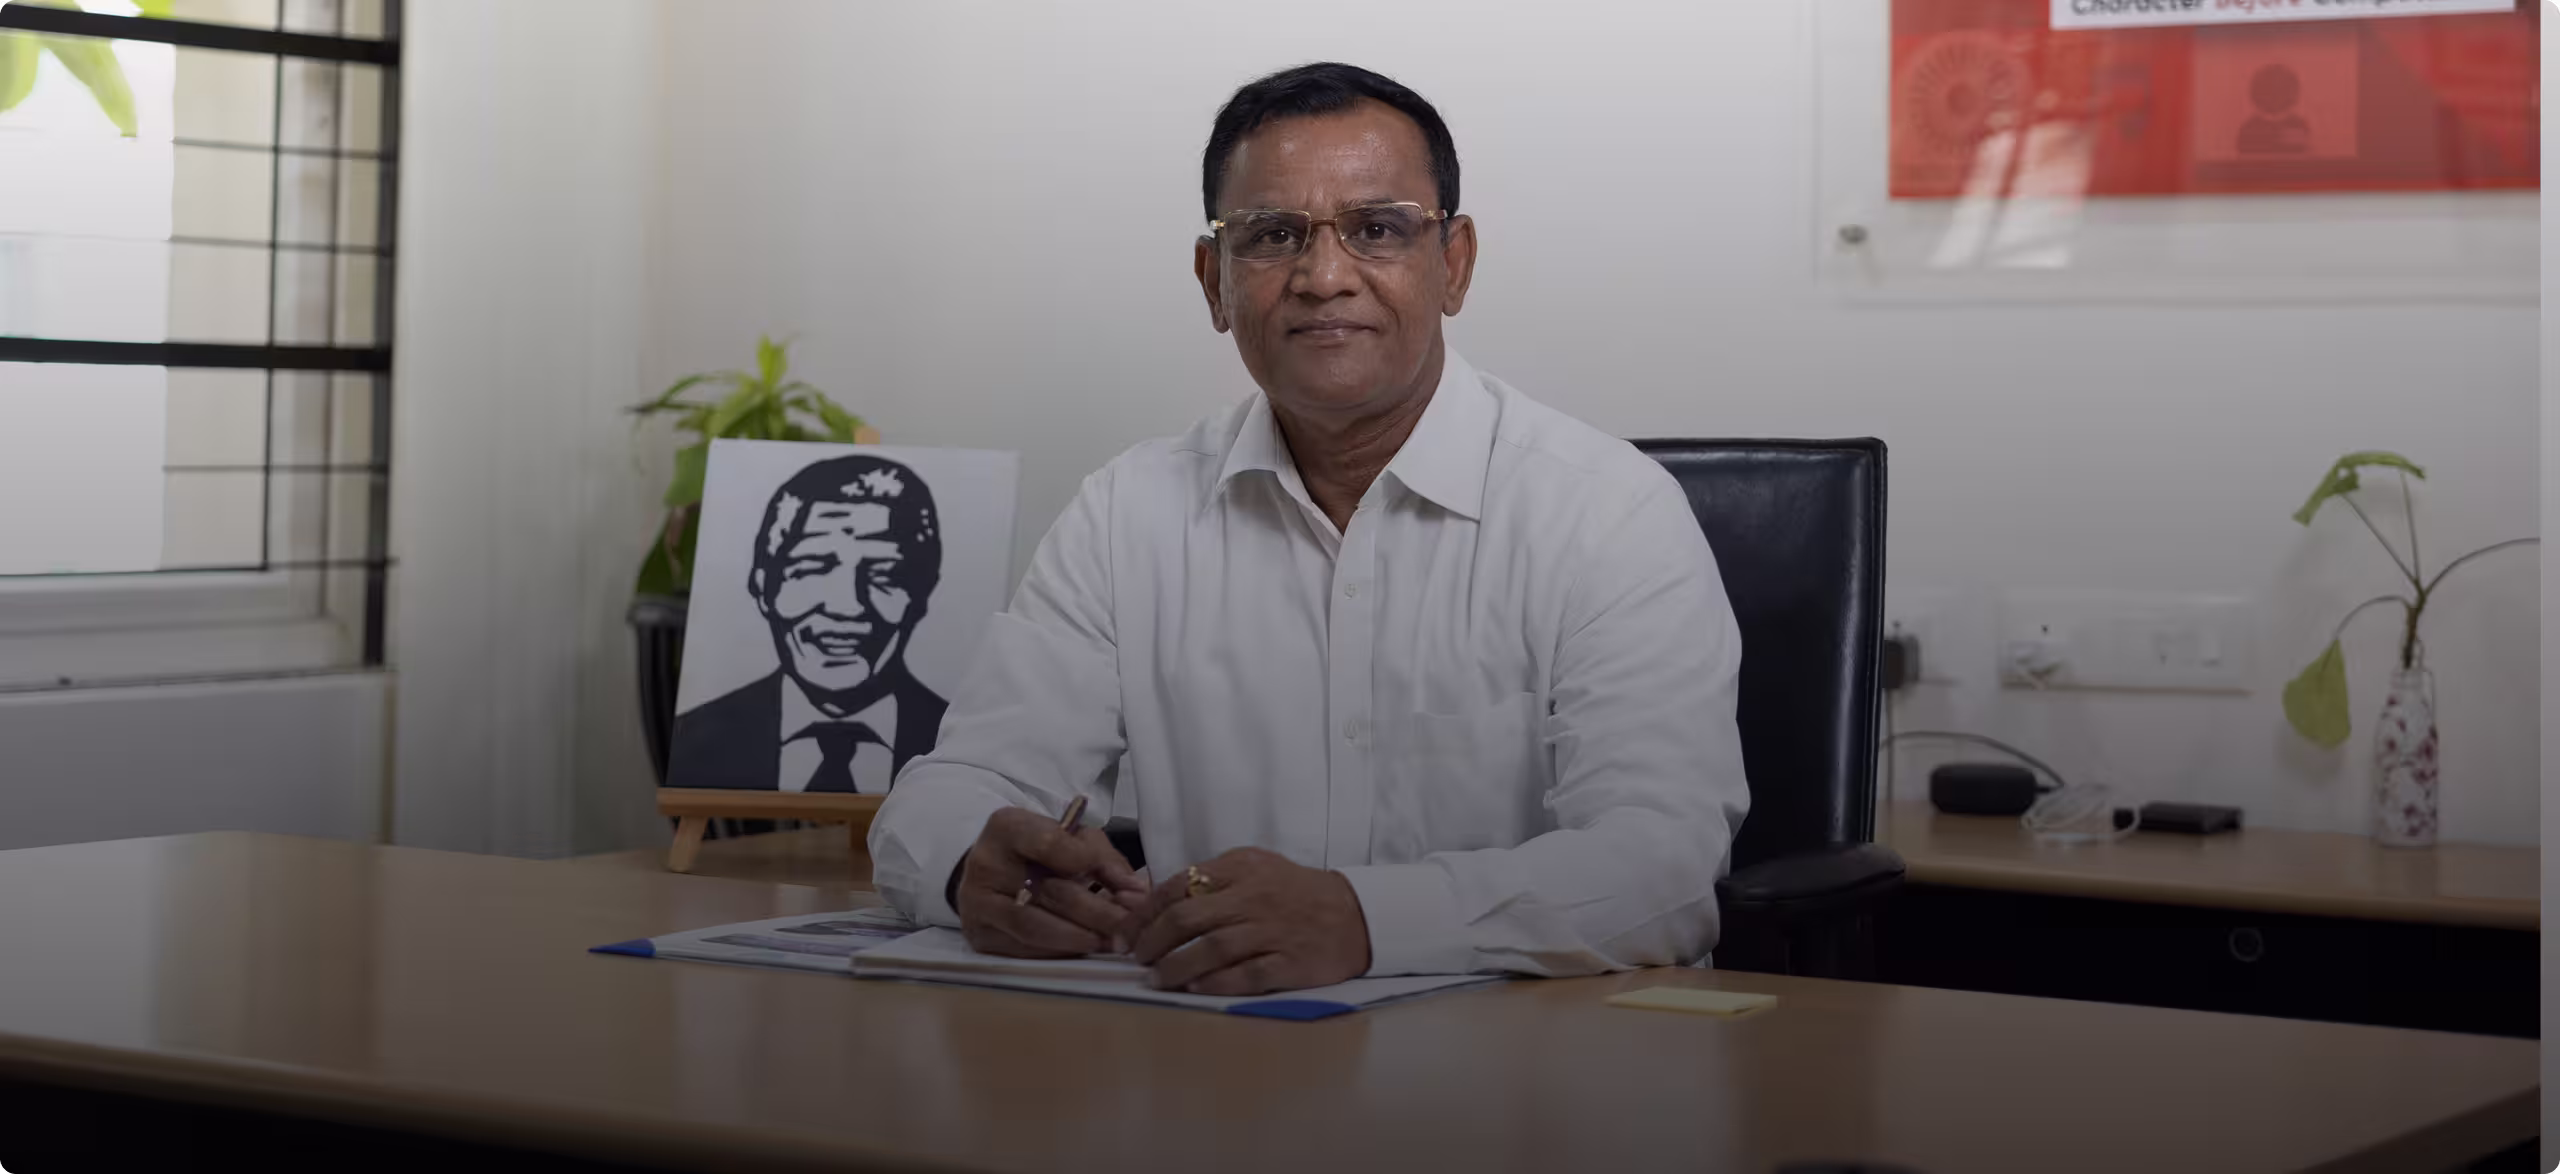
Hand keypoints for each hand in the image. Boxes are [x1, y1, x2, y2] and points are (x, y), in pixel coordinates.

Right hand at [954, 807, 1148, 958]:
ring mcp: (977, 903)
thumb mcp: (1072, 839)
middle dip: (1098, 912)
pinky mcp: (980, 936)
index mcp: (1008, 828)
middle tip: (1131, 926)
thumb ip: (1103, 859)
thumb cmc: (1039, 851)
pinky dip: (1060, 951)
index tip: (1125, 884)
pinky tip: (1087, 949)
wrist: (992, 872)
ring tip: (1113, 943)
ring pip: (1035, 927)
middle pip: (1049, 892)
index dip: (1089, 862)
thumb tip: (1136, 891)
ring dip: (1080, 938)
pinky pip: (1024, 949)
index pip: (1050, 844)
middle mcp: (986, 864)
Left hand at [1126, 847, 1371, 995]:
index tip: (1125, 932)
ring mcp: (1272, 931)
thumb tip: (1157, 899)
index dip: (1145, 912)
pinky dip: (1214, 983)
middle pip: (1188, 918)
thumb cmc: (1296, 893)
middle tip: (1135, 958)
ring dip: (1175, 966)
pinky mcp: (1290, 963)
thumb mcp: (1256, 868)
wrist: (1356, 915)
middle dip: (1151, 941)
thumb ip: (1214, 878)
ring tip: (1156, 979)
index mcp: (1241, 867)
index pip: (1179, 885)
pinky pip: (1244, 975)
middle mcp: (1254, 896)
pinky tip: (1193, 988)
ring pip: (1211, 948)